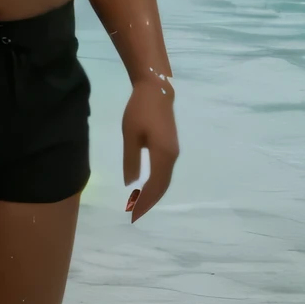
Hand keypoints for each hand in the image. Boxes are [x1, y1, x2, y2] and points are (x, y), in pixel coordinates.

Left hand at [121, 76, 177, 223]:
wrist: (157, 90)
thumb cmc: (140, 110)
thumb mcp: (130, 135)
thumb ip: (131, 160)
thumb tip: (131, 183)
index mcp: (162, 155)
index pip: (154, 185)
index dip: (145, 201)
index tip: (134, 213)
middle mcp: (172, 156)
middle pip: (163, 185)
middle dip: (150, 201)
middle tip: (135, 213)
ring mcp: (174, 152)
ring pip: (165, 179)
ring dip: (154, 192)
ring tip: (140, 202)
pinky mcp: (171, 147)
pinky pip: (165, 171)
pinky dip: (157, 182)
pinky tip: (147, 185)